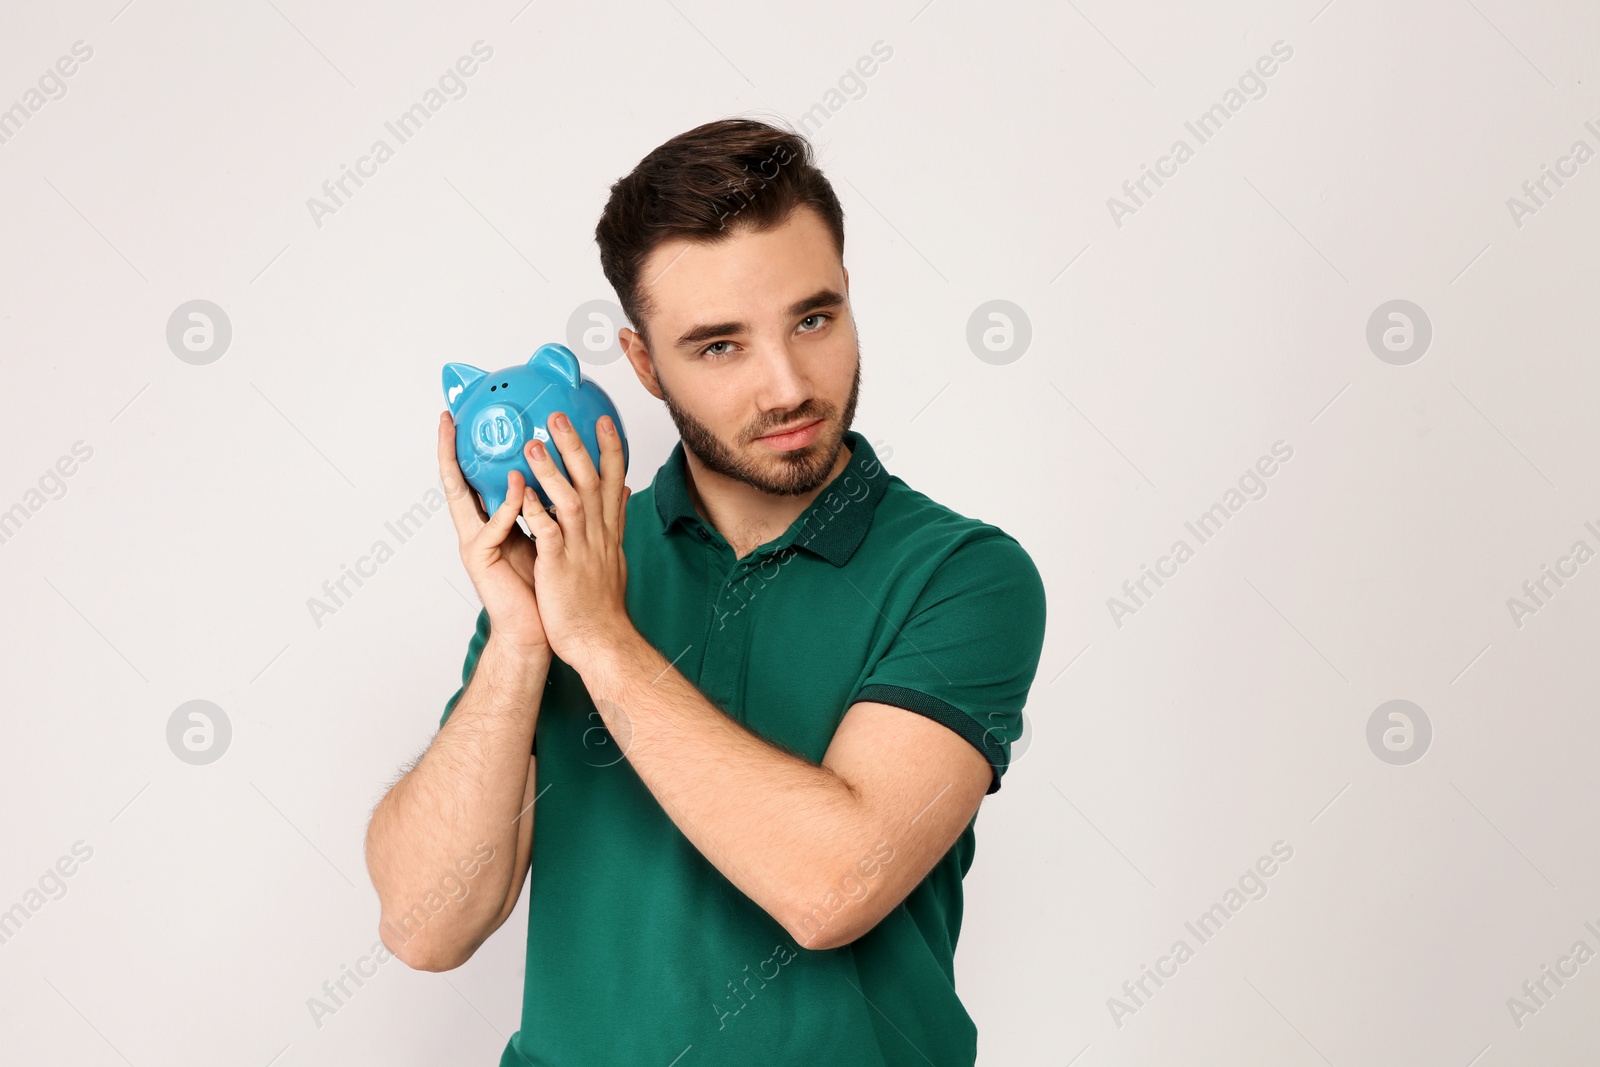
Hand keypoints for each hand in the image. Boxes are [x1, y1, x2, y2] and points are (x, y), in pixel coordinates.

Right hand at [437, 410, 553, 657]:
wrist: (539, 628)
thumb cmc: (544, 585)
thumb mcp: (547, 535)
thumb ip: (547, 506)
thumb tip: (570, 474)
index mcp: (491, 521)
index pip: (473, 477)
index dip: (465, 448)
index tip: (462, 416)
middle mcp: (477, 528)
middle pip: (456, 482)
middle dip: (449, 450)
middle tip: (448, 419)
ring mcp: (475, 543)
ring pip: (466, 498)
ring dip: (478, 468)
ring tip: (484, 440)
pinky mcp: (481, 560)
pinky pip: (495, 525)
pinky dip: (508, 504)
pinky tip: (520, 485)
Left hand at [519, 410, 631, 669]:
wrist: (601, 641)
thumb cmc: (601, 605)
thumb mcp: (614, 557)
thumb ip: (615, 522)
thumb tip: (623, 495)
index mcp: (608, 531)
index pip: (613, 480)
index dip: (610, 448)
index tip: (603, 420)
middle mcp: (597, 533)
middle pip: (591, 480)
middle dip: (576, 445)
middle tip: (559, 416)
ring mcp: (579, 548)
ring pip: (570, 500)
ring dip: (552, 471)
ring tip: (533, 444)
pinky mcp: (560, 566)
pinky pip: (548, 533)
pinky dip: (537, 511)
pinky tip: (523, 493)